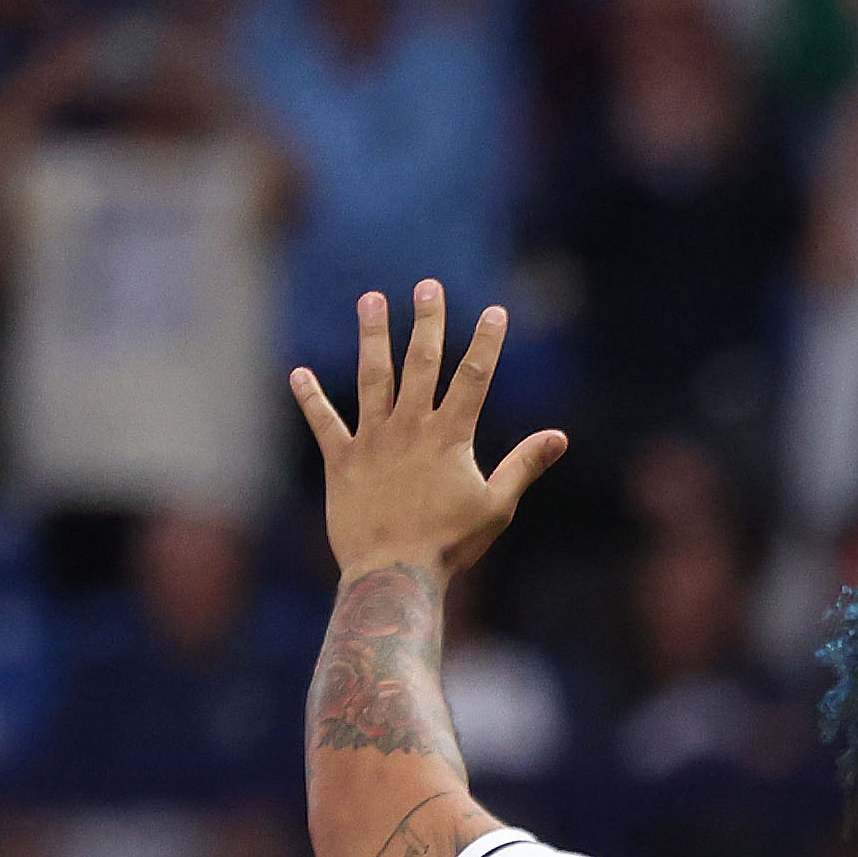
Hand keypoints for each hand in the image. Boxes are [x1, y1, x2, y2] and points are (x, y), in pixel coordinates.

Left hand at [292, 282, 562, 581]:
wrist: (393, 570)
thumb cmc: (450, 544)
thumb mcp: (497, 506)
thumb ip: (524, 465)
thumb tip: (558, 437)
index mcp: (450, 437)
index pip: (473, 379)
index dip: (486, 344)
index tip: (495, 312)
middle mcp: (410, 428)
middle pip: (421, 363)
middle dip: (428, 322)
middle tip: (428, 285)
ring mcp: (373, 440)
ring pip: (373, 378)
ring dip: (373, 336)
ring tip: (372, 301)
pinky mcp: (342, 460)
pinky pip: (325, 422)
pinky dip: (311, 398)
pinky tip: (299, 374)